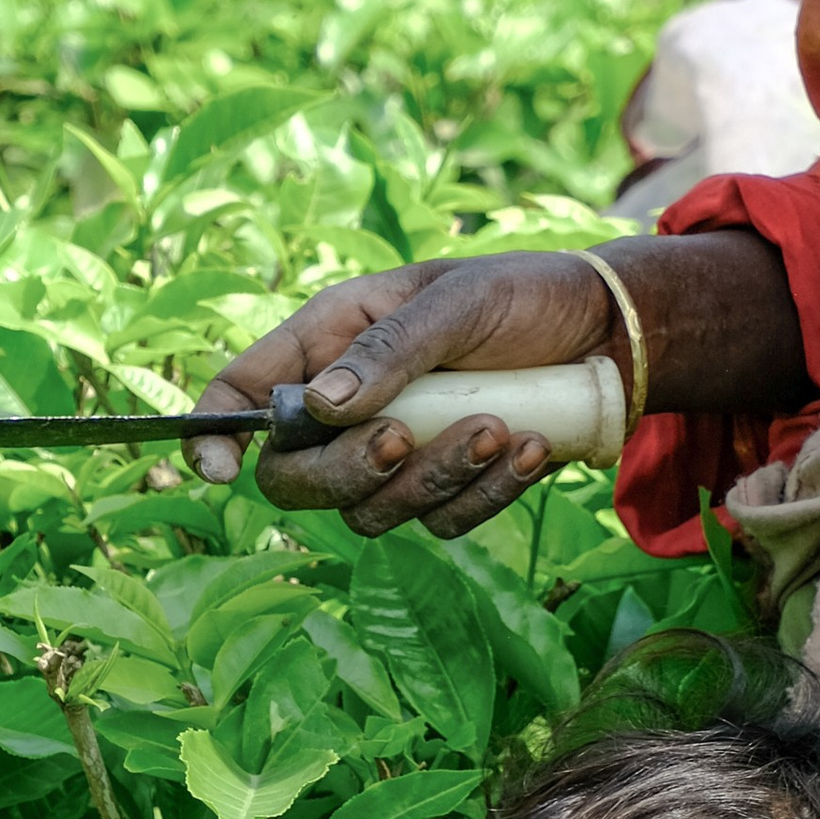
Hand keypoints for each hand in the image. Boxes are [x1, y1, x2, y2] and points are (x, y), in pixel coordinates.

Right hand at [190, 251, 616, 538]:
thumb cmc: (520, 294)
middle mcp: (350, 405)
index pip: (242, 394)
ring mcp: (398, 454)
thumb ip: (387, 351)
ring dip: (433, 481)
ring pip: (372, 512)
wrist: (606, 331)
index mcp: (329, 342)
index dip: (214, 433)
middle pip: (296, 478)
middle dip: (345, 472)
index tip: (220, 470)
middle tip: (402, 440)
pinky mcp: (450, 488)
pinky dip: (485, 495)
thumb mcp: (455, 301)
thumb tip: (318, 408)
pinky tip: (530, 447)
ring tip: (497, 428)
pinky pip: (444, 523)